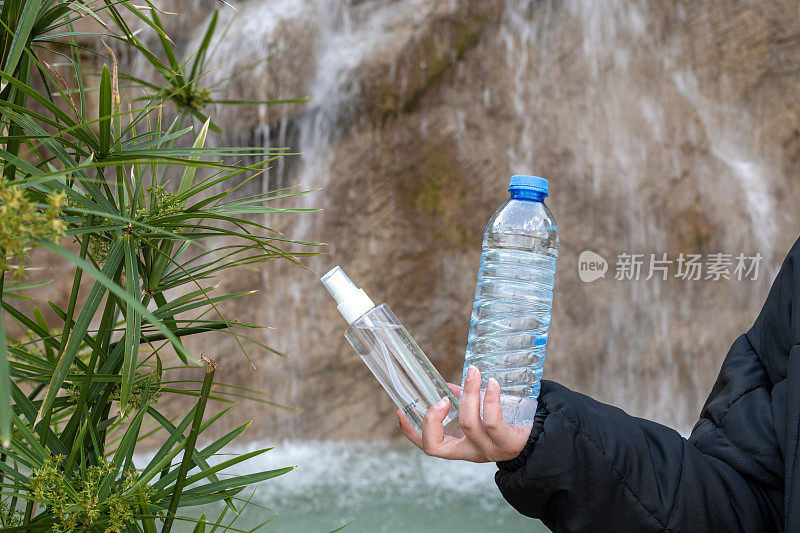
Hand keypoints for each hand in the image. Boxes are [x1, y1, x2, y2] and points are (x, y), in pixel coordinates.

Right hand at [397, 365, 532, 462]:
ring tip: (473, 373)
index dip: (410, 432)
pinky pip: (494, 421)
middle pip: (440, 443)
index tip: (400, 410)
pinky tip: (492, 383)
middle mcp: (470, 452)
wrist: (539, 437)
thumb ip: (461, 402)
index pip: (427, 446)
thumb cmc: (505, 424)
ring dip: (468, 395)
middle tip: (441, 397)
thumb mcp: (479, 418)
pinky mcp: (508, 442)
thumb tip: (445, 385)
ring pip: (469, 425)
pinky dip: (490, 399)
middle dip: (434, 418)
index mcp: (459, 446)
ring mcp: (488, 450)